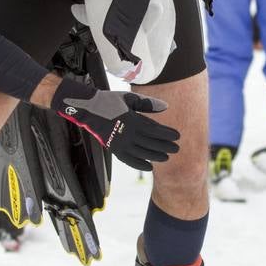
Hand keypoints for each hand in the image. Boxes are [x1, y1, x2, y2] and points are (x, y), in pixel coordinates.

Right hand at [51, 78, 179, 170]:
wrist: (88, 108)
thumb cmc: (110, 101)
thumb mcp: (130, 98)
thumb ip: (148, 103)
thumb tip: (166, 107)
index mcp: (132, 120)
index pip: (154, 130)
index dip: (167, 134)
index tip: (177, 136)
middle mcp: (127, 134)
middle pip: (151, 143)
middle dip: (165, 146)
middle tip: (176, 148)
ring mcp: (120, 143)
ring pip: (142, 153)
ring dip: (155, 156)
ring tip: (166, 158)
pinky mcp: (113, 149)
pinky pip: (128, 160)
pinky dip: (139, 164)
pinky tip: (149, 167)